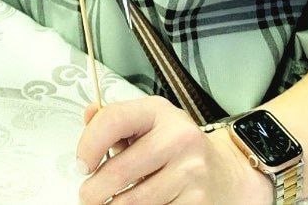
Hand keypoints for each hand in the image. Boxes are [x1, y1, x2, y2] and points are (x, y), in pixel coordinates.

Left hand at [76, 98, 272, 204]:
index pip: (114, 120)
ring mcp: (191, 172)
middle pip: (121, 170)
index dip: (89, 144)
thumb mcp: (148, 121)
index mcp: (159, 112)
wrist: (226, 172)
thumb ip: (115, 119)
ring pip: (135, 200)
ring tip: (106, 204)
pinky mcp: (197, 201)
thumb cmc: (176, 145)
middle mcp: (178, 139)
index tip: (81, 165)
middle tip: (87, 196)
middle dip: (95, 190)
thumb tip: (89, 114)